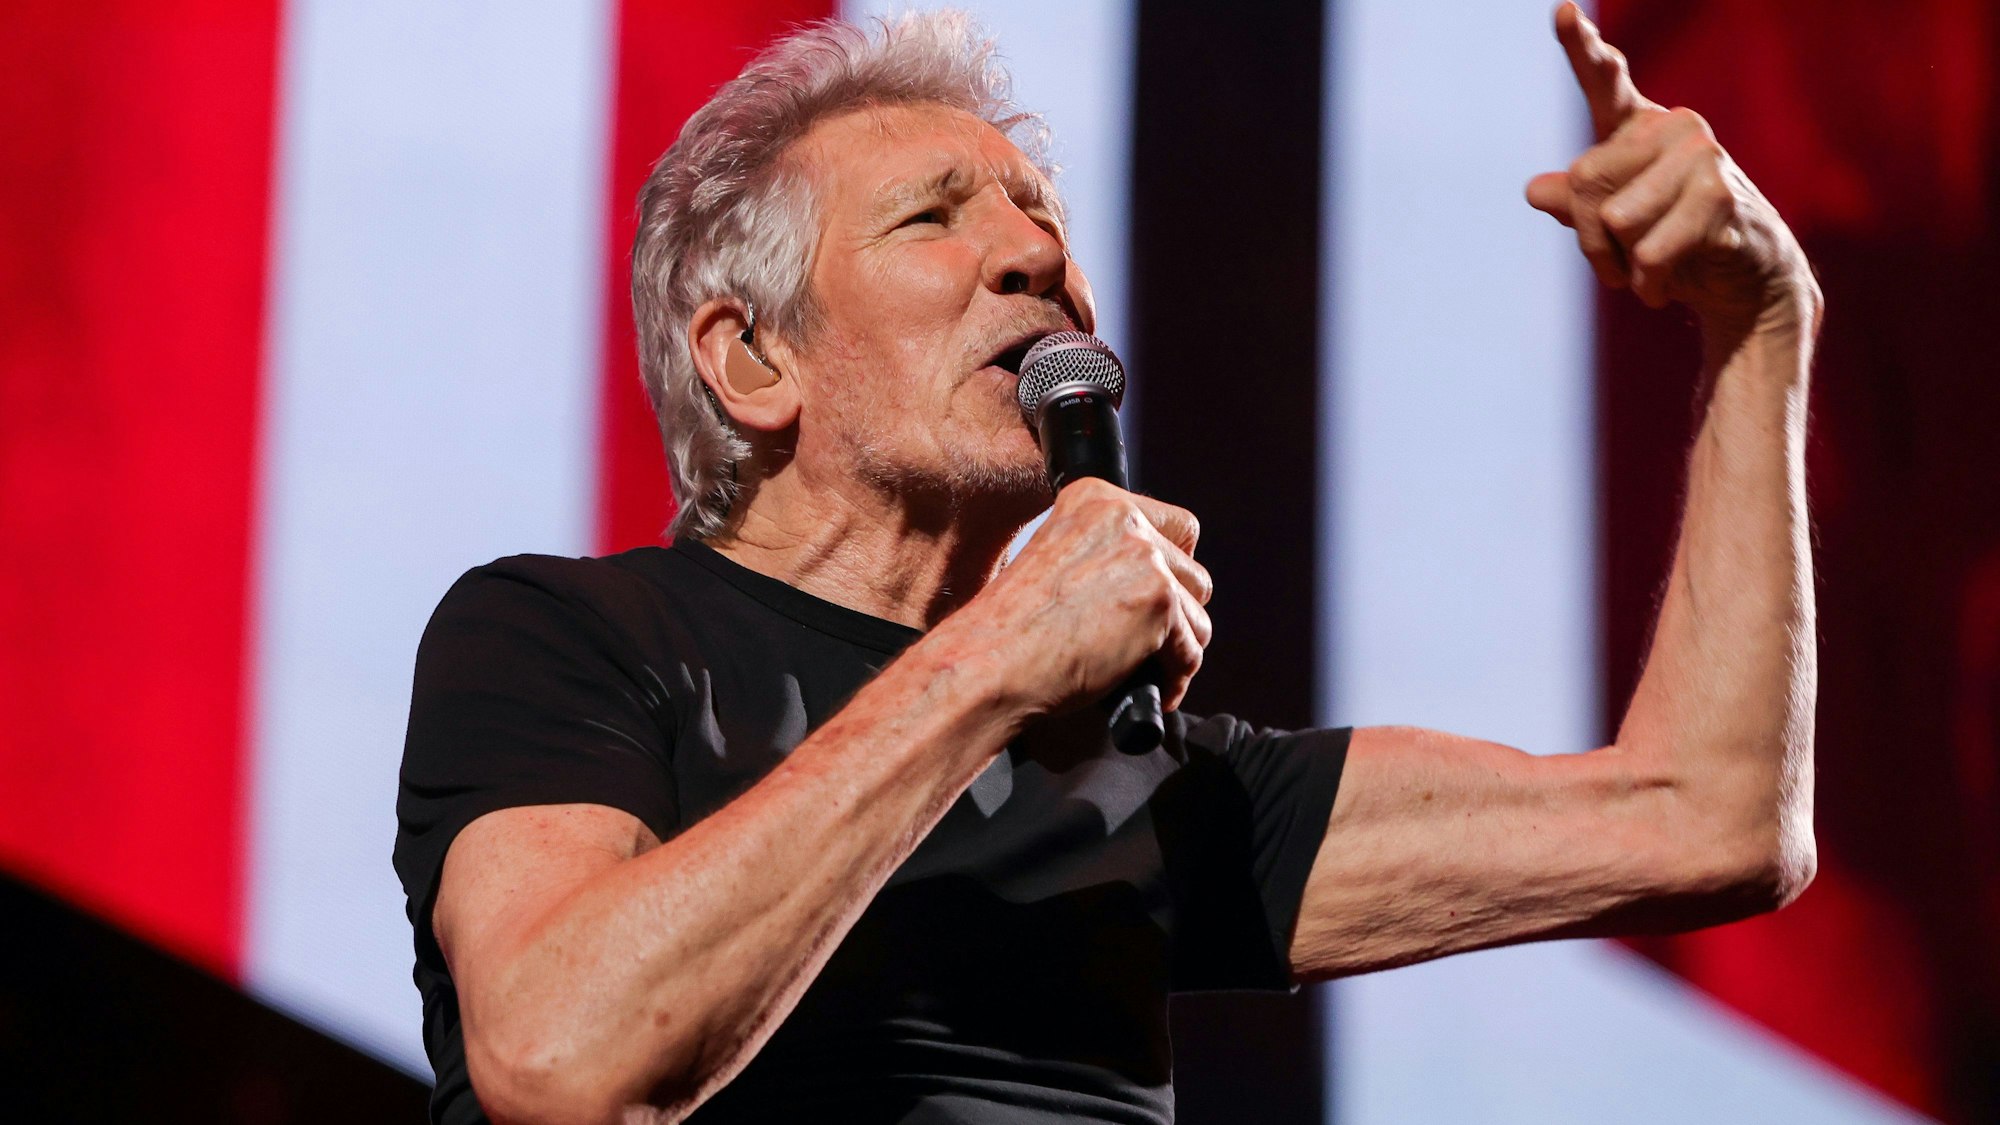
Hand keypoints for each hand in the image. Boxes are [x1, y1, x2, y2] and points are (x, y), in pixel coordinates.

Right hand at [955, 478, 1211, 715]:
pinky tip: (1151, 690)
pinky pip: (1191, 650)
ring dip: (1176, 648)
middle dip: (1176, 611)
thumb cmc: (1012, 629)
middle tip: (1147, 642)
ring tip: (1144, 671)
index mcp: (1094, 498)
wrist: (991, 662)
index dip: (1170, 569)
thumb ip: (1105, 554)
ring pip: (1198, 613)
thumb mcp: (1056, 560)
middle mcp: (1123, 516)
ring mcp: (1145, 558)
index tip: (1149, 600)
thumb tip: (1161, 579)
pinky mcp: (1159, 602)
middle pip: (1193, 570)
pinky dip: (1175, 678)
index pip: (1176, 526)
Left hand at [1525, 2, 1819, 332]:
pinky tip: (1664, 285)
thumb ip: (1573, 202)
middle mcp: (1673, 126)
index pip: (1604, 82)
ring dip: (1620, 263)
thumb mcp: (1609, 226)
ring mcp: (1702, 155)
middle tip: (1616, 261)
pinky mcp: (1721, 195)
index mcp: (1638, 126)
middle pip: (1583, 181)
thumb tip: (1536, 190)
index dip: (1582, 47)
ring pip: (1614, 217)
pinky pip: (1648, 250)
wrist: (1739, 279)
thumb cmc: (1668, 243)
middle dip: (1589, 239)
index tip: (1562, 12)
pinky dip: (1646, 282)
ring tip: (1648, 268)